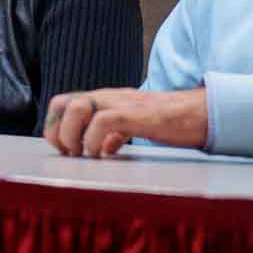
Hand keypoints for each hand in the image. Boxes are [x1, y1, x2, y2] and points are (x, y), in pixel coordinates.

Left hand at [43, 87, 210, 157]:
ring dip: (72, 135)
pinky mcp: (136, 115)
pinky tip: (103, 154)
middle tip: (69, 153)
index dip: (54, 125)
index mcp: (104, 100)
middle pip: (63, 103)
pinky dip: (95, 140)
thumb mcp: (133, 125)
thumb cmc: (167, 120)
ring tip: (83, 154)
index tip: (62, 148)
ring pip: (78, 108)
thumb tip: (102, 149)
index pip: (62, 102)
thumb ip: (114, 134)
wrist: (198, 113)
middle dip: (57, 130)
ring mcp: (121, 103)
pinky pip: (104, 122)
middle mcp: (107, 97)